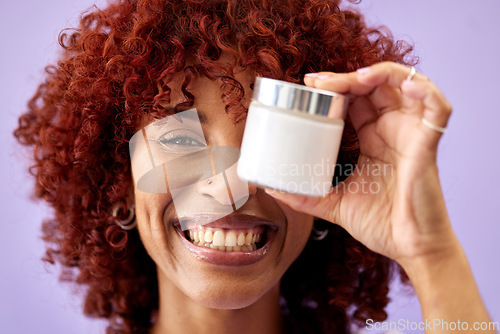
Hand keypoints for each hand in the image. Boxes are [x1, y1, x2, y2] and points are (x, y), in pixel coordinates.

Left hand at [266, 61, 457, 266]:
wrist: (410, 250)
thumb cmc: (381, 225)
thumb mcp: (334, 204)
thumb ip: (304, 195)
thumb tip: (270, 188)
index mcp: (374, 140)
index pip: (355, 100)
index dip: (336, 87)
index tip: (309, 84)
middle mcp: (393, 131)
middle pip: (373, 87)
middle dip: (347, 77)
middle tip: (318, 81)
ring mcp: (411, 134)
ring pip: (403, 85)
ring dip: (379, 74)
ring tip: (353, 79)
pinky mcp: (428, 145)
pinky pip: (437, 108)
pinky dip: (424, 91)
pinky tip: (403, 86)